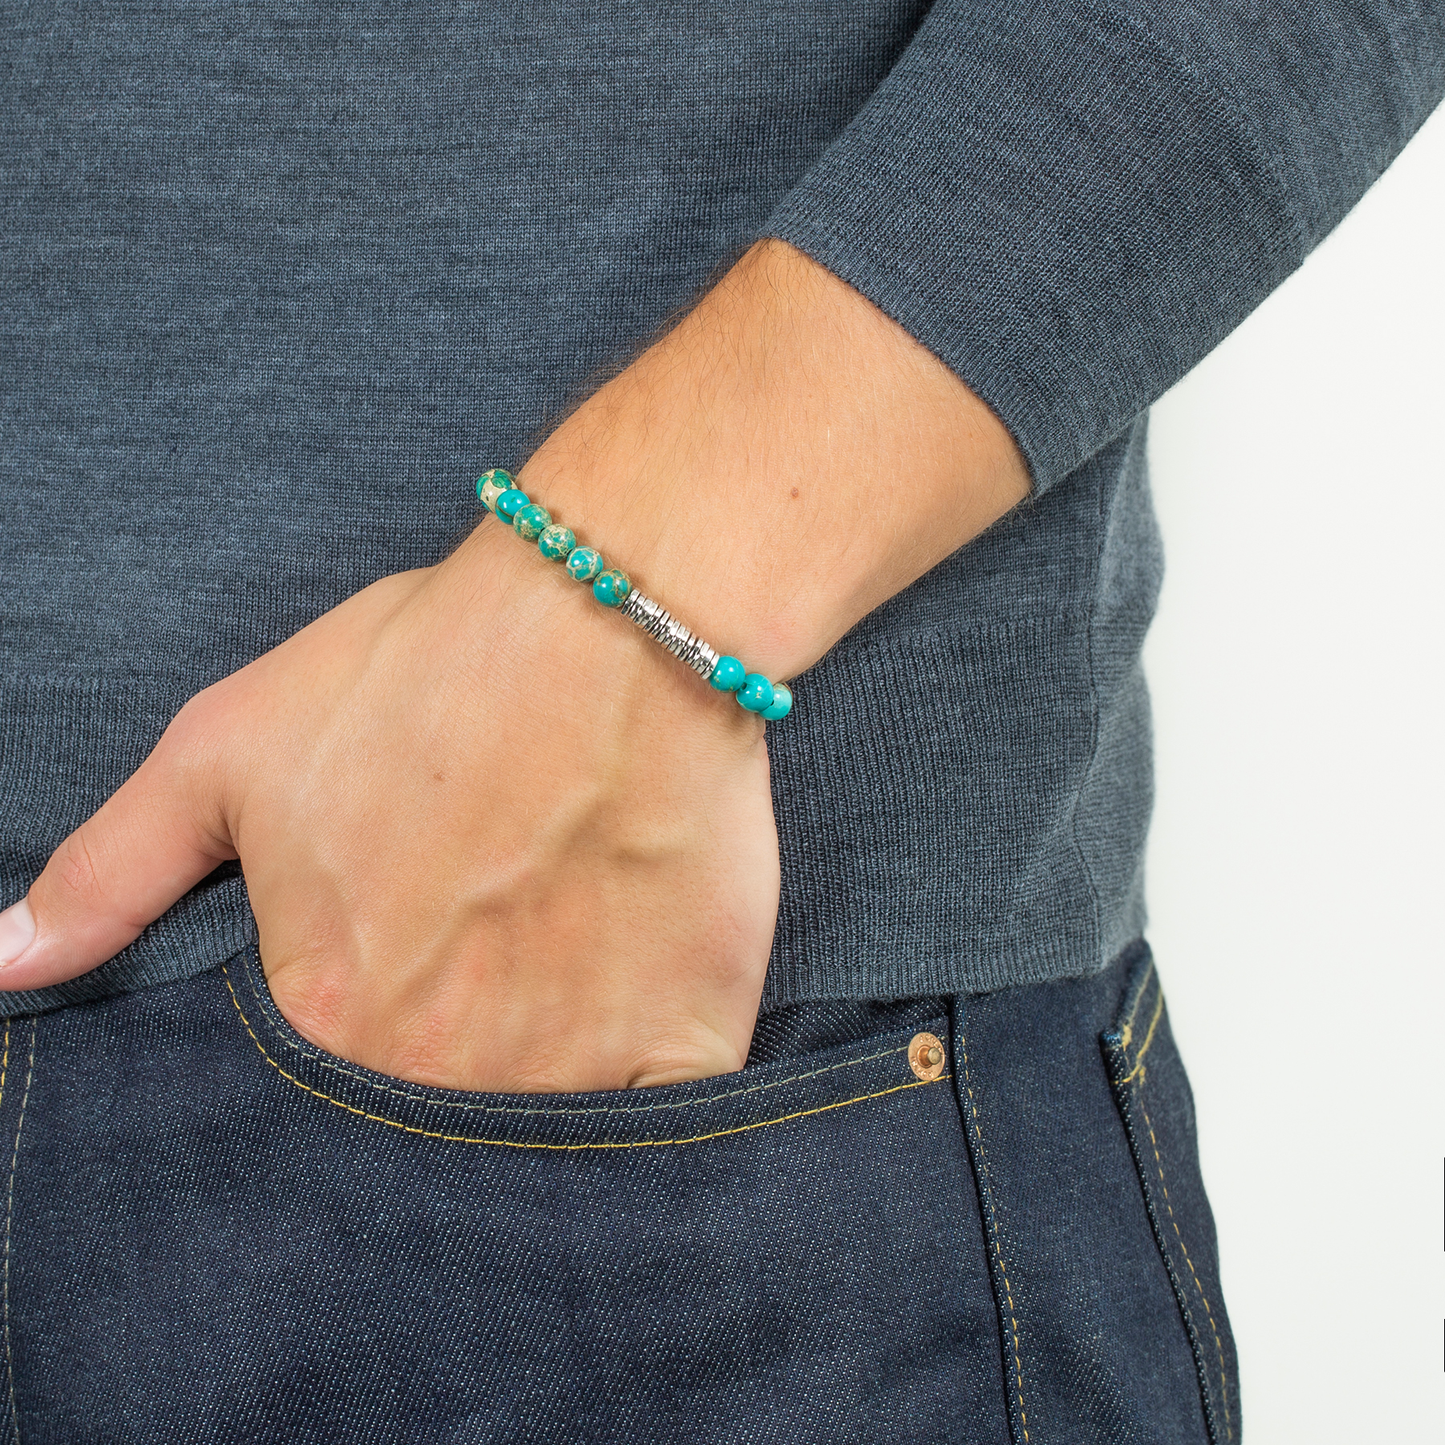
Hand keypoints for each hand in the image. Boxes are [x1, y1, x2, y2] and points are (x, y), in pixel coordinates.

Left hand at [0, 240, 1026, 1088]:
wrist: (610, 625)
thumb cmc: (426, 673)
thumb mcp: (231, 748)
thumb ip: (108, 873)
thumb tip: (3, 966)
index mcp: (331, 1017)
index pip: (308, 1127)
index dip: (342, 1073)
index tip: (375, 1017)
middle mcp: (446, 1074)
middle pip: (431, 1147)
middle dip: (438, 1100)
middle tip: (471, 1002)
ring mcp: (576, 1067)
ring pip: (539, 1151)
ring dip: (531, 1106)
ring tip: (544, 1011)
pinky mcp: (686, 1038)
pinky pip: (665, 1131)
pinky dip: (646, 1115)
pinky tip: (634, 1047)